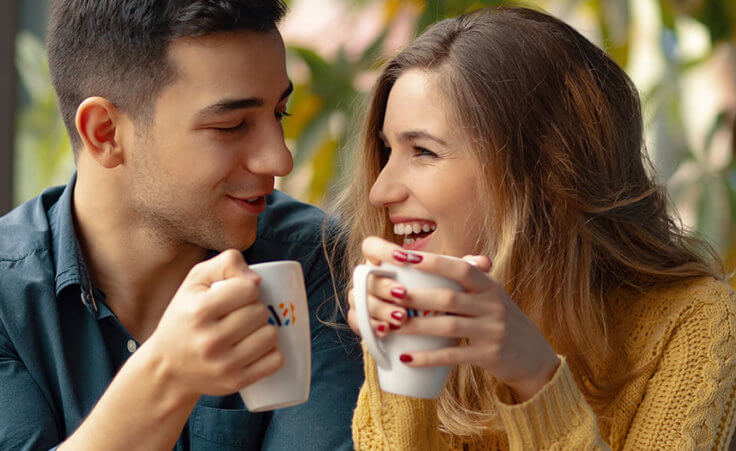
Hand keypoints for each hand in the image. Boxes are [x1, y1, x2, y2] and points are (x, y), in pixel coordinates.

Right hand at [143, 249, 283, 397]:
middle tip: (238, 315)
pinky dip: (271, 353)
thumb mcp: (196, 281)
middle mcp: (210, 340)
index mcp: (199, 311)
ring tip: (246, 331)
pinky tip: (256, 348)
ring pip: (270, 336)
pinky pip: (275, 361)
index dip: (246, 288)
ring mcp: (223, 365)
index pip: (248, 289)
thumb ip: (227, 263)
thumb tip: (258, 280)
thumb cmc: (185, 317)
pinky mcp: (235, 382)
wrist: (166, 367)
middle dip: (255, 309)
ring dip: (264, 330)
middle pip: (260, 312)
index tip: (235, 295)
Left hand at [356, 236, 560, 401]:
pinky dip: (428, 357)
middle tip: (388, 294)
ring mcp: (492, 331)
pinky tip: (407, 357)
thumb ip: (470, 278)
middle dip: (416, 296)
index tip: (405, 257)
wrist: (534, 357)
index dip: (433, 262)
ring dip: (416, 326)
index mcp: (490, 286)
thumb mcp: (493, 295)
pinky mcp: (489, 355)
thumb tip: (439, 258)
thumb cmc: (503, 321)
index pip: (461, 268)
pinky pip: (453, 356)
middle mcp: (493, 305)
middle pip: (448, 298)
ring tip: (391, 325)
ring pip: (448, 326)